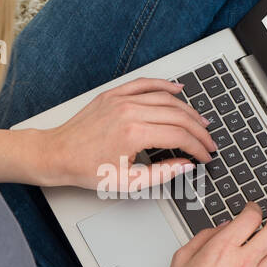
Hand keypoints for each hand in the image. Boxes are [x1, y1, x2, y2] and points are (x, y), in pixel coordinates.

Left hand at [41, 77, 217, 190]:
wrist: (57, 154)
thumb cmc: (86, 169)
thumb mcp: (127, 182)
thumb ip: (161, 174)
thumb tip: (185, 165)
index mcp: (134, 134)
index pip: (179, 136)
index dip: (197, 147)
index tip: (205, 156)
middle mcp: (129, 111)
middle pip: (177, 116)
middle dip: (199, 130)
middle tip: (209, 141)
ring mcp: (121, 100)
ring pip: (166, 98)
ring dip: (188, 110)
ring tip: (201, 121)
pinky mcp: (113, 94)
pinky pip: (144, 84)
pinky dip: (163, 85)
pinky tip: (178, 89)